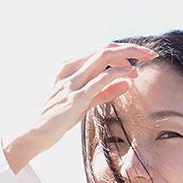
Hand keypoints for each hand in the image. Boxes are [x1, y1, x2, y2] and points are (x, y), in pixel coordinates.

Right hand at [2, 42, 157, 171]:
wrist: (32, 135)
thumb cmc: (56, 119)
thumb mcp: (83, 103)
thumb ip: (104, 92)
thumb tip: (127, 82)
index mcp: (70, 68)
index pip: (100, 50)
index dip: (123, 51)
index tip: (140, 58)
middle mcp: (70, 70)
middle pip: (105, 48)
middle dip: (130, 48)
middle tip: (150, 53)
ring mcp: (71, 83)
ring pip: (103, 57)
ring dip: (128, 55)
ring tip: (146, 60)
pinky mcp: (75, 98)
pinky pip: (99, 80)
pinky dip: (117, 74)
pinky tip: (131, 75)